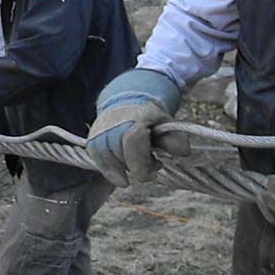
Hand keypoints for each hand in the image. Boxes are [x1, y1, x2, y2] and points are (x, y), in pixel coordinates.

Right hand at [87, 69, 188, 186]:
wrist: (124, 103)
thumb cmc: (147, 117)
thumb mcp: (165, 123)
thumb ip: (174, 139)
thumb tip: (183, 153)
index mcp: (133, 120)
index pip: (133, 148)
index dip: (143, 167)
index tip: (156, 169)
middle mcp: (112, 126)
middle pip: (124, 161)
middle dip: (139, 167)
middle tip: (152, 161)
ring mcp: (99, 134)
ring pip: (112, 165)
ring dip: (126, 168)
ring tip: (137, 160)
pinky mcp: (92, 143)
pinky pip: (101, 164)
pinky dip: (113, 171)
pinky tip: (123, 171)